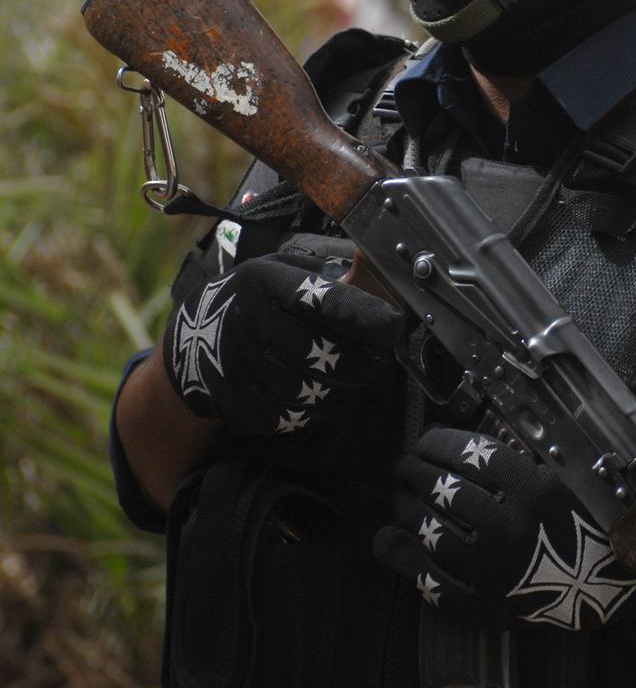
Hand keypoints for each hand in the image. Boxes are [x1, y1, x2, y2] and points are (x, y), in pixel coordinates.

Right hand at [163, 233, 404, 435]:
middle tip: (381, 368)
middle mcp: (250, 322)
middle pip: (324, 355)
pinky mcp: (236, 402)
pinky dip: (317, 412)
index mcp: (266, 282)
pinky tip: (325, 399)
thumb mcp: (278, 271)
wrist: (191, 339)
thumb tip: (377, 281)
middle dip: (365, 367)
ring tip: (356, 385)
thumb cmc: (253, 300)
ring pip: (312, 392)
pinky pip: (292, 417)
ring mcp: (240, 366)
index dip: (364, 316)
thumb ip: (322, 276)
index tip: (393, 328)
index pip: (323, 300)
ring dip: (345, 393)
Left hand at [373, 426, 635, 628]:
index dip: (436, 443)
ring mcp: (492, 570)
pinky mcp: (483, 606)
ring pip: (428, 529)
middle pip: (440, 488)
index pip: (466, 455)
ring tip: (402, 497)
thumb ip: (507, 462)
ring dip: (405, 507)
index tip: (424, 441)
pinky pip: (429, 578)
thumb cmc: (581, 522)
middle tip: (404, 466)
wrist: (610, 584)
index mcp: (528, 489)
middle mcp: (506, 527)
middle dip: (413, 470)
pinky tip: (388, 538)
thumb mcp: (555, 478)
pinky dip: (402, 555)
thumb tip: (447, 445)